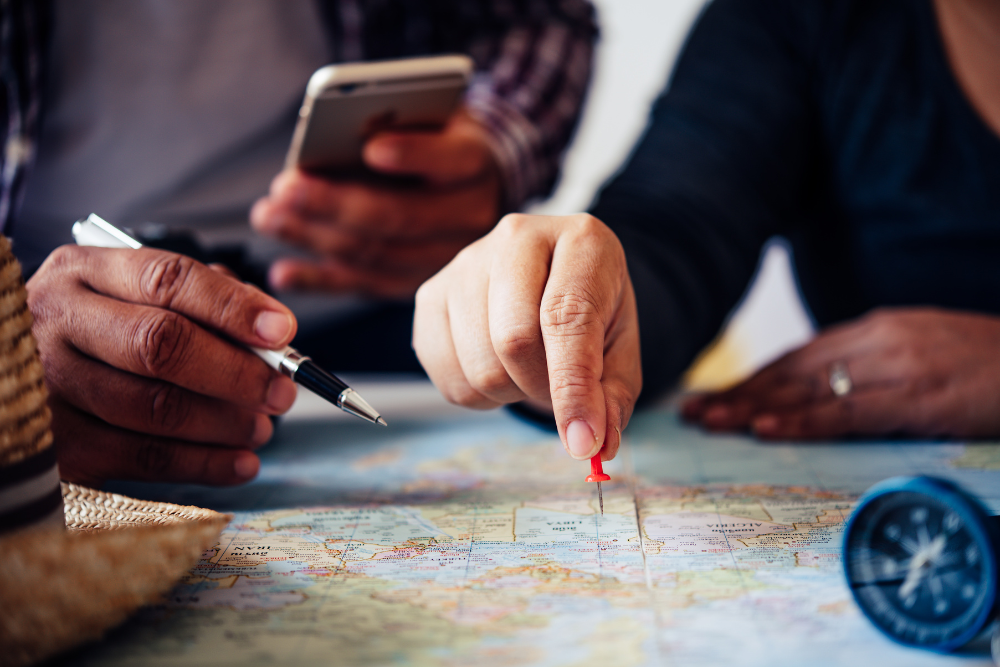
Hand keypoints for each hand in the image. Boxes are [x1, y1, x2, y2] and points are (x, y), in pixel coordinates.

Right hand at [27, 246, 299, 485]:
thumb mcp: (139, 294)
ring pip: (153, 407)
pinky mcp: (57, 445)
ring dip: (224, 423)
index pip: (167, 279)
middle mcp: (59, 321)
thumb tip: (273, 331)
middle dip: (235, 372)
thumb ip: (205, 300)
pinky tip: (240, 463)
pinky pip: (141, 458)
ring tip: (262, 429)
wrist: (22, 373)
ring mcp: (50, 384)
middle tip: (282, 392)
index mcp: (86, 270)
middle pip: (160, 344)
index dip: (232, 307)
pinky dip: (203, 464)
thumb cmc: (106, 328)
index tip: (282, 331)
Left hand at [251, 108, 501, 297]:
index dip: (413, 155)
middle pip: (401, 216)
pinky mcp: (415, 285)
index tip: (371, 148)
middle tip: (285, 188)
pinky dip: (320, 280)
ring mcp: (444, 258)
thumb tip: (350, 133)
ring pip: (377, 254)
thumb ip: (401, 118)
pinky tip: (282, 273)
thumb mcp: (430, 112)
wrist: (467, 183)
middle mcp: (468, 218)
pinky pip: (364, 286)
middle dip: (337, 203)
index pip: (452, 160)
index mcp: (475, 165)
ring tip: (268, 217)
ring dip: (315, 237)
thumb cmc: (434, 136)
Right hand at [413, 214, 641, 461]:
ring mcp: (466, 263)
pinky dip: (479, 394)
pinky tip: (498, 366)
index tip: (581, 439)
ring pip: (479, 365)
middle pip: (513, 341)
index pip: (566, 317)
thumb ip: (613, 396)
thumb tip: (592, 444)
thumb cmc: (593, 312)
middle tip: (557, 391)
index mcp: (582, 240)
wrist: (554, 279)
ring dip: (511, 392)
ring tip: (529, 369)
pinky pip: (447, 376)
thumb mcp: (620, 349)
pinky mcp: (431, 295)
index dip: (572, 386)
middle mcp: (517, 236)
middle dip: (540, 389)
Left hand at [682, 308, 999, 438]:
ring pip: (808, 388)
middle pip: (791, 370)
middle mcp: (876, 341)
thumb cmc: (988, 364)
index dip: (753, 378)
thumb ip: (874, 367)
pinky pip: (847, 411)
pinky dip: (802, 421)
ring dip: (753, 407)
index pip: (798, 357)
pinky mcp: (920, 396)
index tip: (715, 396)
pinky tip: (764, 430)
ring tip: (709, 422)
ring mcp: (896, 366)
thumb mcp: (923, 355)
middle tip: (691, 413)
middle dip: (738, 392)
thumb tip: (824, 392)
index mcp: (875, 330)